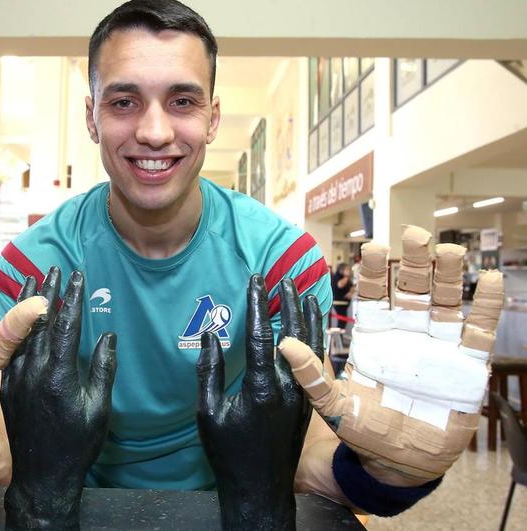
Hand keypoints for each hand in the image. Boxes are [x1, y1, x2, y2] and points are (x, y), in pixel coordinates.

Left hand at [0, 268, 116, 530]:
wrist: (43, 475)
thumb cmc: (78, 444)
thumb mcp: (100, 408)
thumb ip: (104, 369)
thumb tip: (108, 335)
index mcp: (60, 374)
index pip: (67, 324)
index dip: (73, 296)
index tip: (78, 274)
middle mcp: (35, 370)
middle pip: (41, 321)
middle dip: (48, 291)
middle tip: (55, 267)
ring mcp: (17, 377)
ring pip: (22, 331)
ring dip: (28, 303)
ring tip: (33, 280)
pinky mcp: (7, 386)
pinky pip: (11, 348)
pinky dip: (16, 327)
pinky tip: (19, 316)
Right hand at [196, 275, 323, 530]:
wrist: (260, 489)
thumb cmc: (228, 453)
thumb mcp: (207, 412)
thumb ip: (208, 370)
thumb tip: (209, 334)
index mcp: (261, 389)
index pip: (260, 334)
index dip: (258, 303)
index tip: (257, 278)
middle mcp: (289, 388)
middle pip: (292, 334)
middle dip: (287, 301)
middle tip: (283, 277)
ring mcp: (304, 395)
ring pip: (311, 346)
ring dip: (307, 316)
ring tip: (303, 290)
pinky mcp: (310, 403)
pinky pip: (316, 362)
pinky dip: (314, 337)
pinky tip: (311, 325)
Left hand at [278, 225, 503, 485]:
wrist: (400, 463)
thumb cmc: (364, 430)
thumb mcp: (333, 405)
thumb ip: (311, 375)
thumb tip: (282, 345)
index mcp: (374, 338)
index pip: (374, 297)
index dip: (374, 274)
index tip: (372, 249)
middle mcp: (406, 335)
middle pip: (411, 290)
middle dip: (412, 263)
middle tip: (413, 234)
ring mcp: (438, 347)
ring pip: (445, 302)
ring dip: (448, 276)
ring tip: (450, 250)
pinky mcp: (467, 366)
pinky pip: (479, 331)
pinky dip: (486, 307)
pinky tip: (491, 281)